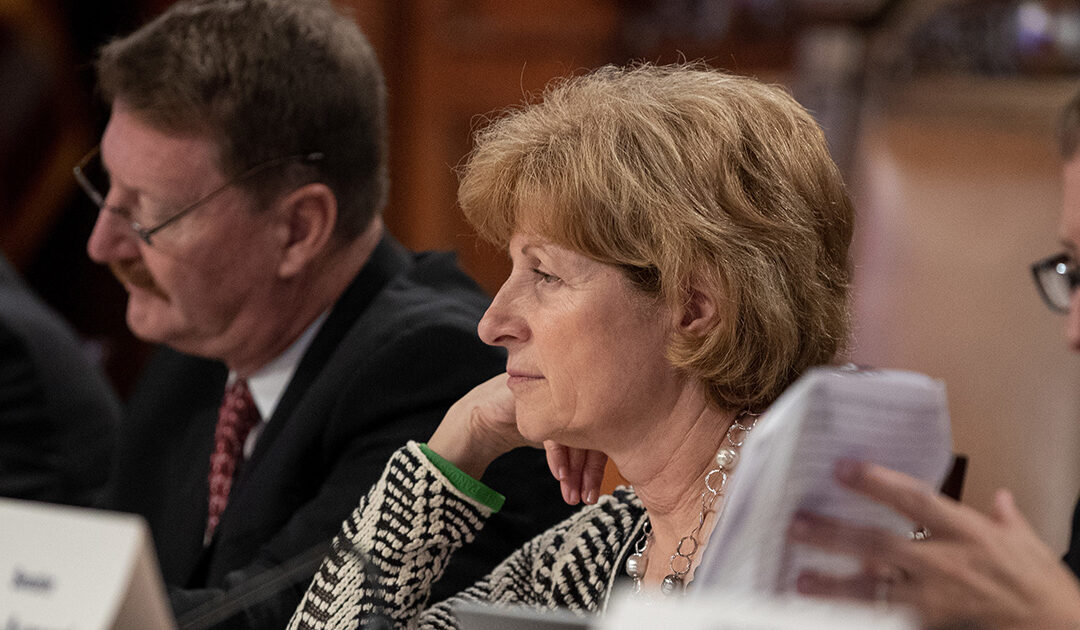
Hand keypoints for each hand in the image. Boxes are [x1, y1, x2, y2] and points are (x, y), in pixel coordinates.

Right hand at [427, 374, 607, 505]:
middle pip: (589, 428)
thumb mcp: (548, 437)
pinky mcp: (529, 395)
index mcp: (570, 394)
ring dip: (574, 468)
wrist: (474, 425)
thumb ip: (572, 441)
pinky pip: (552, 425)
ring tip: (572, 494)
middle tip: (586, 498)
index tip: (592, 492)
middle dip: (588, 471)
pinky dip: (557, 453)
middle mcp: (561, 387)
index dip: (597, 464)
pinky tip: (558, 474)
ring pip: (574, 429)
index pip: (597, 426)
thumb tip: (602, 464)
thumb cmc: (512, 428)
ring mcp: (545, 387)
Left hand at [788, 460, 1079, 629]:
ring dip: (836, 584)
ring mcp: (938, 597)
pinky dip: (863, 615)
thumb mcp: (1026, 541)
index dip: (876, 481)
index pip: (913, 498)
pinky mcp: (935, 623)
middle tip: (797, 523)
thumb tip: (998, 498)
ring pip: (876, 589)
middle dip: (835, 533)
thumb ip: (1005, 517)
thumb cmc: (1041, 582)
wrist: (1060, 627)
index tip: (841, 468)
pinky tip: (834, 615)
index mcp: (966, 530)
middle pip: (880, 543)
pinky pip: (891, 618)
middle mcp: (946, 561)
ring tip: (801, 579)